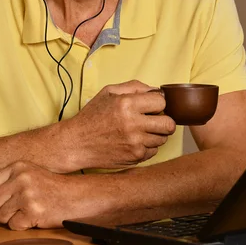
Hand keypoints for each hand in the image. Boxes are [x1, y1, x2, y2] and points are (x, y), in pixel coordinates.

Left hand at [0, 160, 95, 229]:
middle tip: (14, 206)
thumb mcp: (28, 172)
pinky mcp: (32, 212)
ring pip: (0, 216)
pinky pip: (13, 225)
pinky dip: (22, 225)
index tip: (0, 197)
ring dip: (12, 217)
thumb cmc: (49, 187)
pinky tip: (34, 216)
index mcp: (18, 166)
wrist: (74, 195)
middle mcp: (21, 178)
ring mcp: (27, 195)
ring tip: (27, 209)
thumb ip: (8, 178)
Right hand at [61, 80, 175, 171]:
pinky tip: (134, 141)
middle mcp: (133, 124)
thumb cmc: (92, 116)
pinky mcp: (135, 157)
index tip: (150, 105)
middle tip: (153, 119)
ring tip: (140, 130)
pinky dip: (147, 146)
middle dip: (163, 119)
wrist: (77, 143)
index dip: (157, 102)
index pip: (161, 102)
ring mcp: (135, 143)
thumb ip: (134, 87)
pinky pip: (154, 150)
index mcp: (127, 104)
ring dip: (155, 133)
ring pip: (163, 138)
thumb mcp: (108, 92)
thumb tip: (155, 90)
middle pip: (168, 123)